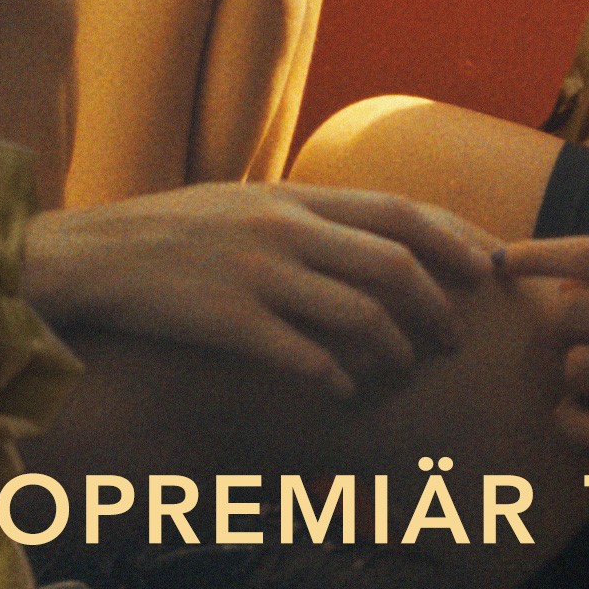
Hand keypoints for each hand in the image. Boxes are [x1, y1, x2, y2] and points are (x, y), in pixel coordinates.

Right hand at [21, 184, 497, 402]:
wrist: (98, 254)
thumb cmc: (177, 231)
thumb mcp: (248, 202)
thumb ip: (308, 215)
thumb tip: (374, 233)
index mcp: (296, 195)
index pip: (399, 210)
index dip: (454, 237)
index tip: (490, 265)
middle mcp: (287, 227)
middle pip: (393, 262)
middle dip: (440, 303)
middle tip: (458, 337)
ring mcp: (260, 274)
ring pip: (359, 314)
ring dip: (396, 350)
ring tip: (405, 371)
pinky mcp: (231, 321)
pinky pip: (303, 357)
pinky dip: (335, 378)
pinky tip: (345, 392)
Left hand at [500, 235, 588, 472]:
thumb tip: (567, 288)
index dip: (538, 253)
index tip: (503, 259)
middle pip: (569, 312)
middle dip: (561, 327)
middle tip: (578, 342)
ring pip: (574, 368)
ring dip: (573, 376)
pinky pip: (588, 427)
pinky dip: (572, 423)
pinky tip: (580, 421)